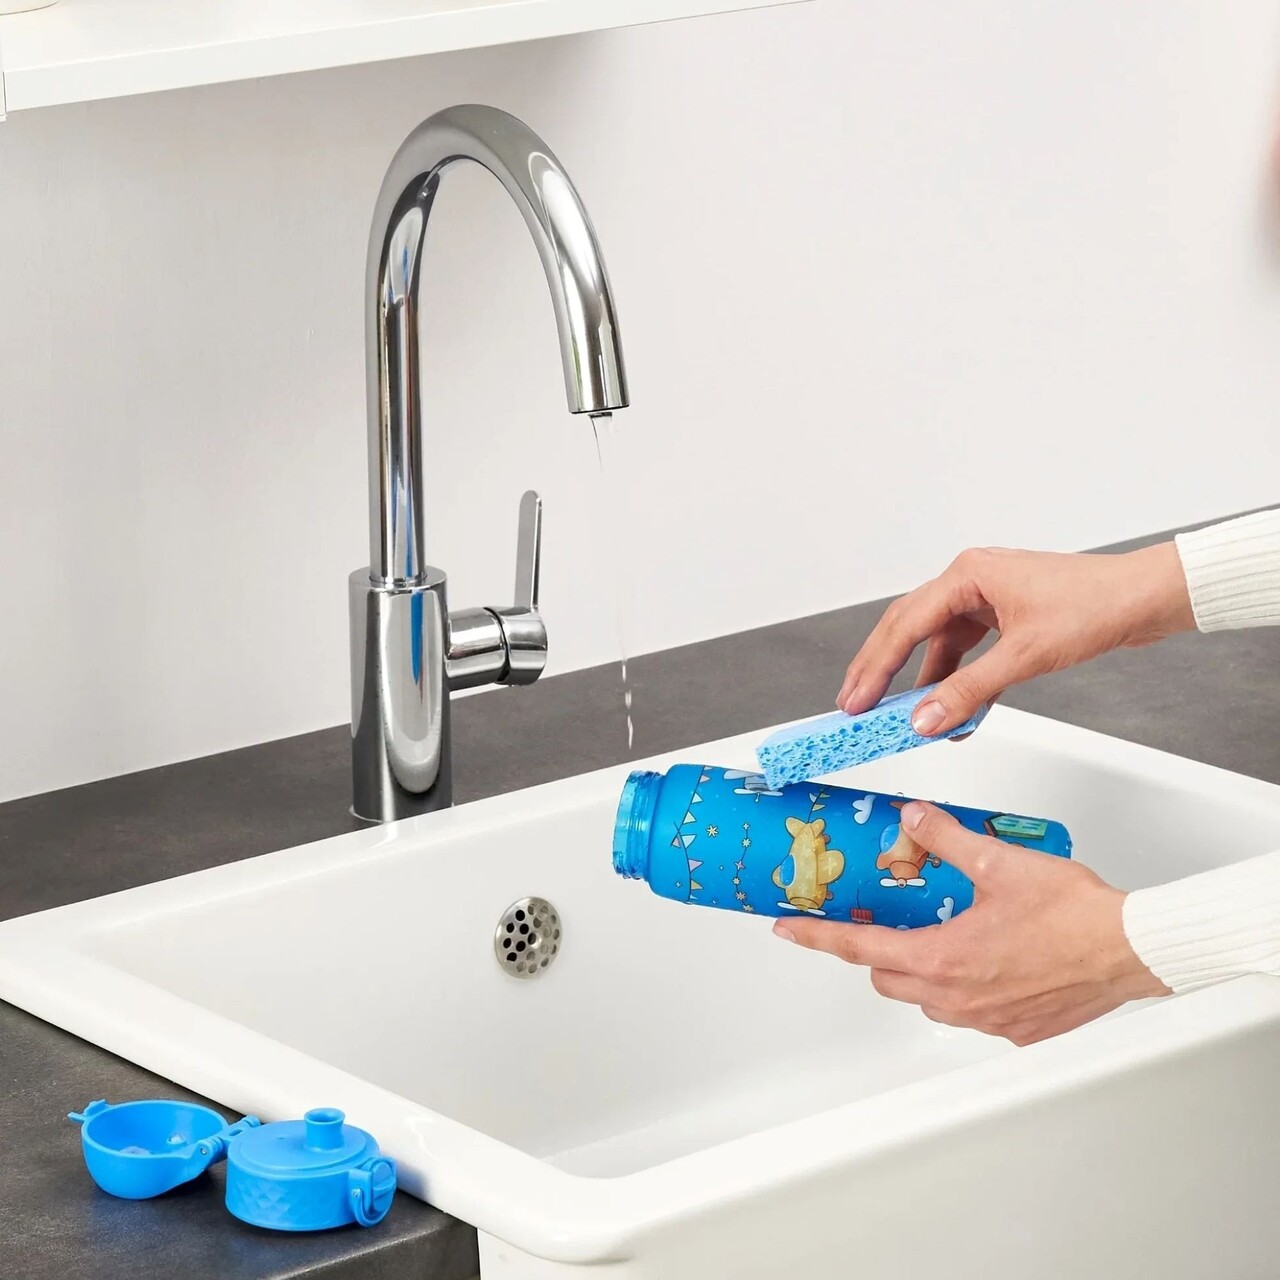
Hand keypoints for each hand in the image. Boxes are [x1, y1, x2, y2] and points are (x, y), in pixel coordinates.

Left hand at [772, 802, 1168, 1044]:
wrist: (1131, 948)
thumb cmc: (1074, 913)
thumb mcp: (998, 860)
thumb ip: (944, 838)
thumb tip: (913, 818)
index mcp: (943, 957)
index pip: (858, 948)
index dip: (816, 937)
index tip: (788, 930)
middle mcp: (958, 997)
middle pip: (887, 978)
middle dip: (873, 951)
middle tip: (878, 921)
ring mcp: (987, 1019)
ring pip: (927, 999)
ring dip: (920, 970)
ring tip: (939, 932)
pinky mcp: (1017, 1030)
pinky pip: (969, 1012)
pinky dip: (964, 987)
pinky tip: (987, 958)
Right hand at [837, 542, 1195, 735]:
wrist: (1144, 599)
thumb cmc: (1095, 605)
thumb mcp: (1024, 656)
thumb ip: (968, 691)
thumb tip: (925, 719)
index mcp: (967, 575)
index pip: (905, 625)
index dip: (875, 667)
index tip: (855, 699)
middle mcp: (970, 581)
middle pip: (909, 629)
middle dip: (882, 671)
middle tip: (856, 706)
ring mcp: (987, 600)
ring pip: (937, 644)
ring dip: (921, 682)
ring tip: (900, 717)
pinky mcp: (1004, 619)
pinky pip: (965, 653)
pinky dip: (956, 682)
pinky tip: (952, 711)